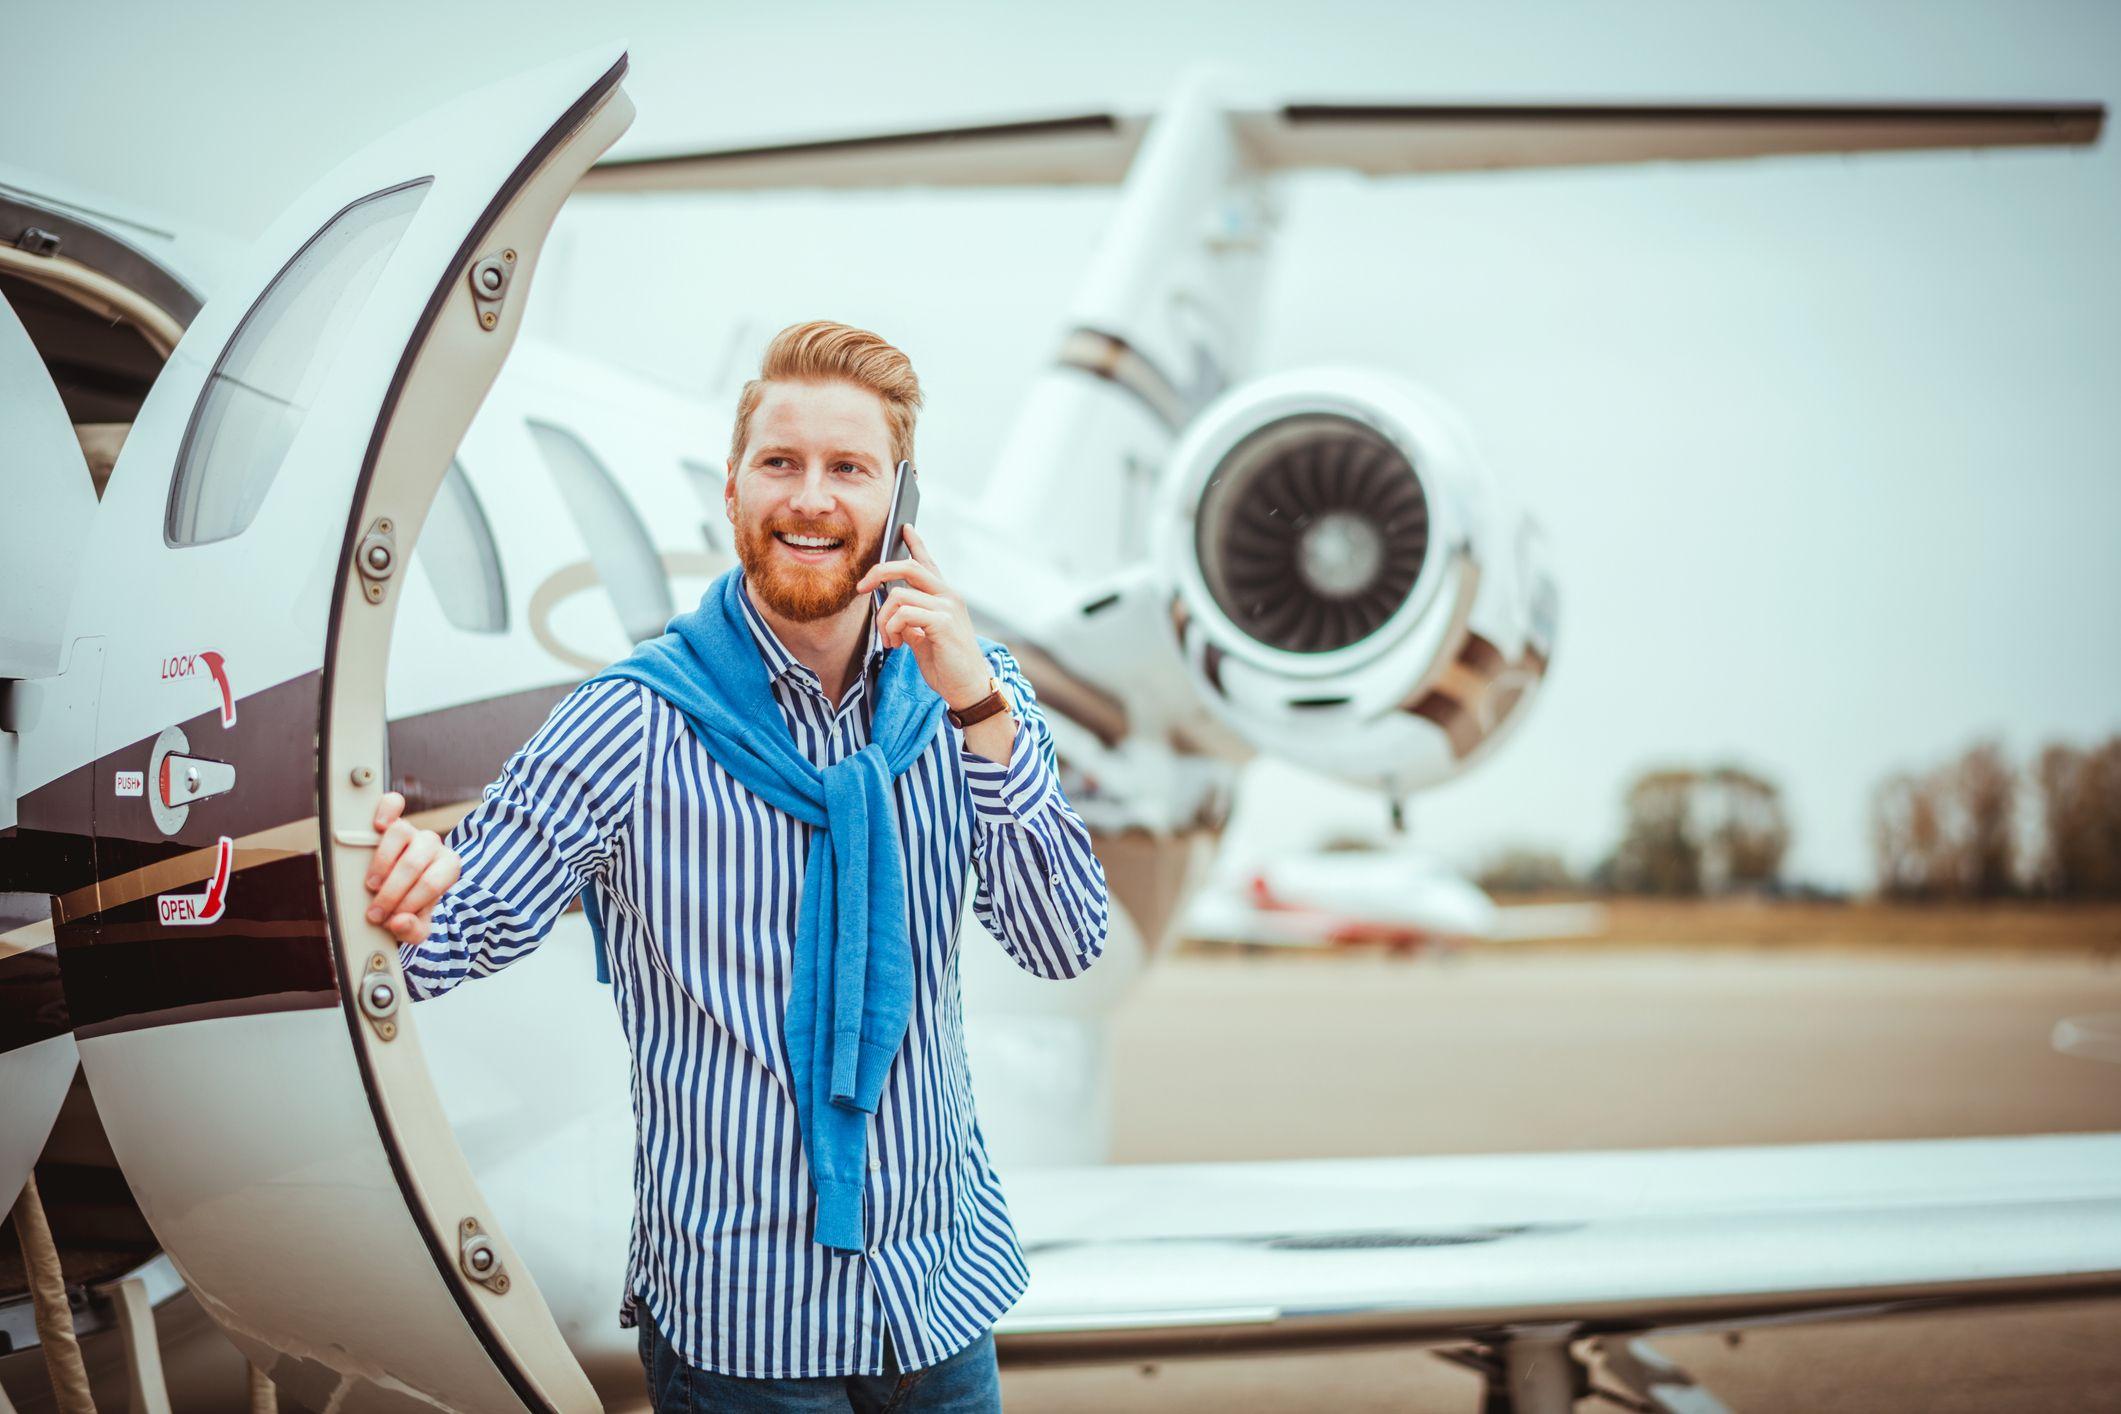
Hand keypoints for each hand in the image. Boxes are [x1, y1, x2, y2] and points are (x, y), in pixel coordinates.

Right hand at [363, 790, 460, 944]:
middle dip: (392, 892)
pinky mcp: (392, 819)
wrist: (400, 892)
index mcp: (448, 868)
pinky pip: (393, 803)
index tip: (391, 920)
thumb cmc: (409, 905)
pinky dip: (385, 810)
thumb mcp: (416, 925)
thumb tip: (400, 922)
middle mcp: (433, 845)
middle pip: (414, 862)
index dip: (410, 903)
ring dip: (382, 862)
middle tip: (376, 913)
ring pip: (401, 833)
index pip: (432, 883)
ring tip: (372, 884)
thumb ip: (413, 930)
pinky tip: (377, 827)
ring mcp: (413, 830)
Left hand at [853, 525, 989, 708]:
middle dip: (879, 572)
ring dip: (883, 620)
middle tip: (861, 587)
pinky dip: (892, 628)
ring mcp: (947, 607)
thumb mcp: (924, 638)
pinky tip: (897, 644)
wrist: (968, 688)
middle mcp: (948, 596)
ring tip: (889, 640)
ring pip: (899, 595)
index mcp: (944, 597)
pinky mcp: (943, 622)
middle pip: (909, 566)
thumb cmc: (948, 665)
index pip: (928, 563)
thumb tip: (894, 613)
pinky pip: (904, 613)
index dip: (915, 543)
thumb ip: (912, 621)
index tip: (905, 527)